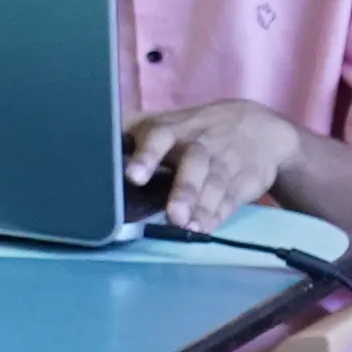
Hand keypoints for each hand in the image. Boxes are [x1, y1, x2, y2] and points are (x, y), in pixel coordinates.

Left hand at [121, 99, 309, 237]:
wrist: (261, 129)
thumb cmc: (197, 131)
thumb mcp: (169, 124)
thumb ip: (135, 137)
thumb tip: (89, 147)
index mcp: (175, 130)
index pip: (159, 137)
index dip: (147, 156)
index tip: (133, 176)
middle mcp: (200, 145)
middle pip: (194, 164)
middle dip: (184, 190)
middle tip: (173, 215)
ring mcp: (226, 162)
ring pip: (215, 183)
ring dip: (201, 206)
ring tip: (187, 227)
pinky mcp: (245, 181)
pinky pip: (232, 198)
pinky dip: (218, 214)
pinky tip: (205, 228)